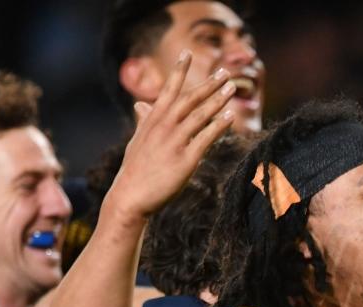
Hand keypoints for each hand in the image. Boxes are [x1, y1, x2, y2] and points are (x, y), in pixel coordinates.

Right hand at [108, 51, 234, 218]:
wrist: (130, 197)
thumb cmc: (135, 170)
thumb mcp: (137, 140)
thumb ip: (143, 120)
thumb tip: (140, 104)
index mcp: (152, 120)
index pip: (168, 90)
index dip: (178, 70)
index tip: (187, 53)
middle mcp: (163, 127)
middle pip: (189, 99)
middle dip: (208, 84)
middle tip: (224, 72)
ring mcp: (175, 142)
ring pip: (200, 115)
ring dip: (218, 100)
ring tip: (232, 88)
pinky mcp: (186, 160)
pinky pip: (206, 138)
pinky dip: (219, 126)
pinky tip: (230, 116)